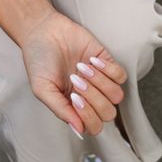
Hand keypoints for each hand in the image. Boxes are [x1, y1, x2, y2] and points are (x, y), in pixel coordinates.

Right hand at [21, 10, 127, 135]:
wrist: (45, 32)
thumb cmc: (40, 61)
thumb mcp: (42, 88)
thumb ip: (60, 109)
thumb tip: (78, 129)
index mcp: (75, 106)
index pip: (94, 126)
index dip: (88, 116)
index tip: (74, 97)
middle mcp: (90, 96)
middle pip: (108, 113)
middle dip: (93, 97)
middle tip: (75, 79)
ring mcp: (100, 81)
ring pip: (117, 95)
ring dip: (100, 82)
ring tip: (81, 67)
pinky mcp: (107, 64)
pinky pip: (121, 75)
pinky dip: (108, 69)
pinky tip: (91, 60)